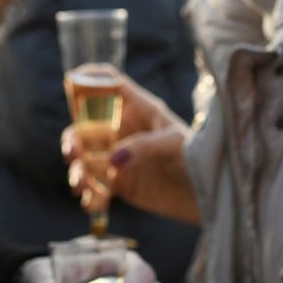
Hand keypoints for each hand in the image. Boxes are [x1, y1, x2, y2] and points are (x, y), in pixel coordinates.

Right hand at [63, 71, 197, 223]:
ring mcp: (120, 159)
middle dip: (73, 138)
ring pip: (85, 160)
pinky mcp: (121, 185)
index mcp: (139, 110)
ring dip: (77, 172)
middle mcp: (124, 131)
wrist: (211, 197)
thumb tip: (112, 158)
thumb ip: (146, 146)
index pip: (111, 85)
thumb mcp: (176, 144)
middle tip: (72, 153)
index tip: (71, 80)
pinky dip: (89, 197)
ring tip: (81, 187)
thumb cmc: (199, 159)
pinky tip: (93, 204)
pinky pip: (96, 189)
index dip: (90, 78)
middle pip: (86, 126)